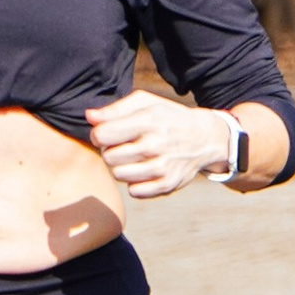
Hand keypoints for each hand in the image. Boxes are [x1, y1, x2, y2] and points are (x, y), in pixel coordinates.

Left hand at [86, 91, 235, 197]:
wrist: (205, 137)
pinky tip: (143, 171)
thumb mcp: (146, 103)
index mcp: (147, 120)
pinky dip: (135, 183)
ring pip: (119, 175)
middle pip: (108, 157)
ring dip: (122, 167)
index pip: (103, 134)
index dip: (99, 135)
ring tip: (133, 158)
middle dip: (110, 151)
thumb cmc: (168, 117)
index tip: (107, 134)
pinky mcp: (168, 184)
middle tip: (122, 146)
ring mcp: (162, 166)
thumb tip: (89, 117)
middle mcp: (155, 144)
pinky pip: (135, 191)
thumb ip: (115, 109)